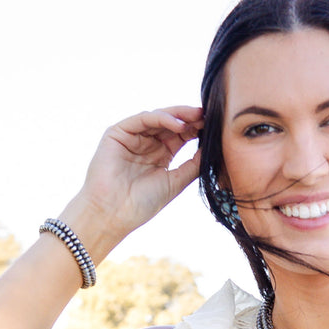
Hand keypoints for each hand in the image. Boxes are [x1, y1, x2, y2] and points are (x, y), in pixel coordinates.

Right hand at [65, 107, 203, 257]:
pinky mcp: (117, 133)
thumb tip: (212, 148)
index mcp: (160, 155)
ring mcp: (132, 137)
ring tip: (196, 117)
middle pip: (171, 124)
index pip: (181, 136)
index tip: (214, 127)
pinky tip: (177, 123)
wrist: (113, 214)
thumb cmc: (142, 203)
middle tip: (208, 115)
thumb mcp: (175, 182)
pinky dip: (160, 118)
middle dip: (190, 119)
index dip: (197, 130)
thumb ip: (193, 165)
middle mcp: (147, 144)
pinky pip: (142, 119)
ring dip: (178, 116)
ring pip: (158, 118)